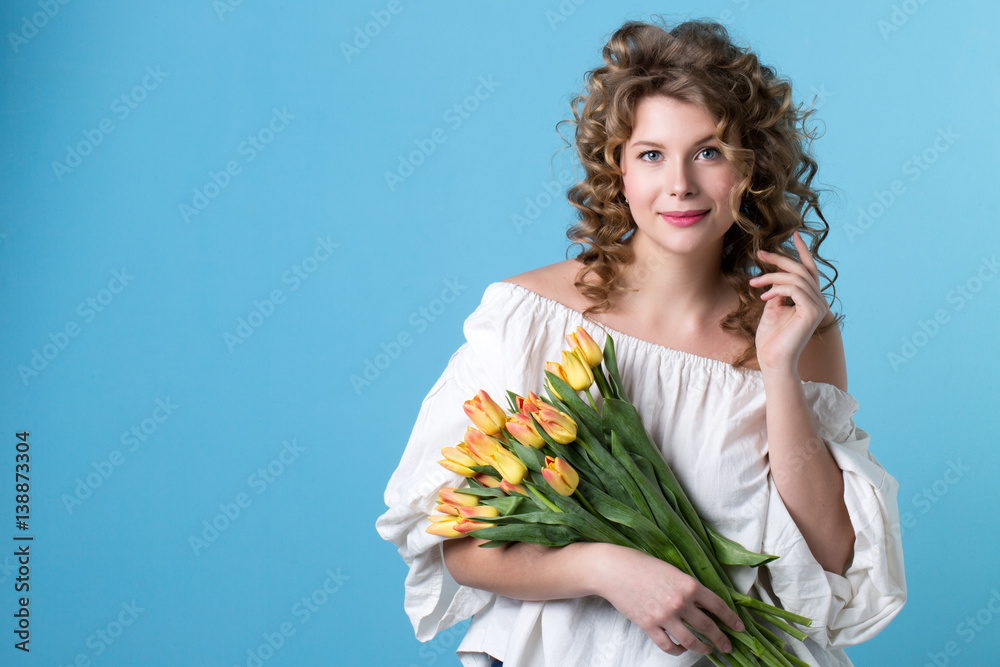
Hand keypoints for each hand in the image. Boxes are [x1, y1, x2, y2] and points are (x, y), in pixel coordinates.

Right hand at [587, 543, 742, 655]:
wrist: (614, 569)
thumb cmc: (642, 565)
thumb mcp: (672, 570)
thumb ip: (689, 587)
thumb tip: (704, 603)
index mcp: (689, 584)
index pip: (718, 606)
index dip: (731, 619)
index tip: (739, 627)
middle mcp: (680, 602)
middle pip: (708, 627)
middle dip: (721, 639)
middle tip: (728, 646)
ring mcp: (664, 616)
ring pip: (691, 641)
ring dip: (703, 648)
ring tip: (707, 649)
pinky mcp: (649, 626)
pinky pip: (669, 646)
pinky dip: (678, 650)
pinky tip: (682, 648)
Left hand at [749, 230, 832, 373]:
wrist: (772, 359)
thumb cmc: (770, 337)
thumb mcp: (772, 307)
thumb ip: (778, 291)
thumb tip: (776, 277)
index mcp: (810, 299)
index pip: (809, 270)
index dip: (803, 252)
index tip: (795, 234)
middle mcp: (818, 301)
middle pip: (802, 270)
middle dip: (780, 259)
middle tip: (760, 254)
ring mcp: (817, 307)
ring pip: (796, 278)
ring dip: (772, 277)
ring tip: (754, 284)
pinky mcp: (812, 313)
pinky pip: (795, 289)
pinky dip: (777, 289)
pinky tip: (764, 297)